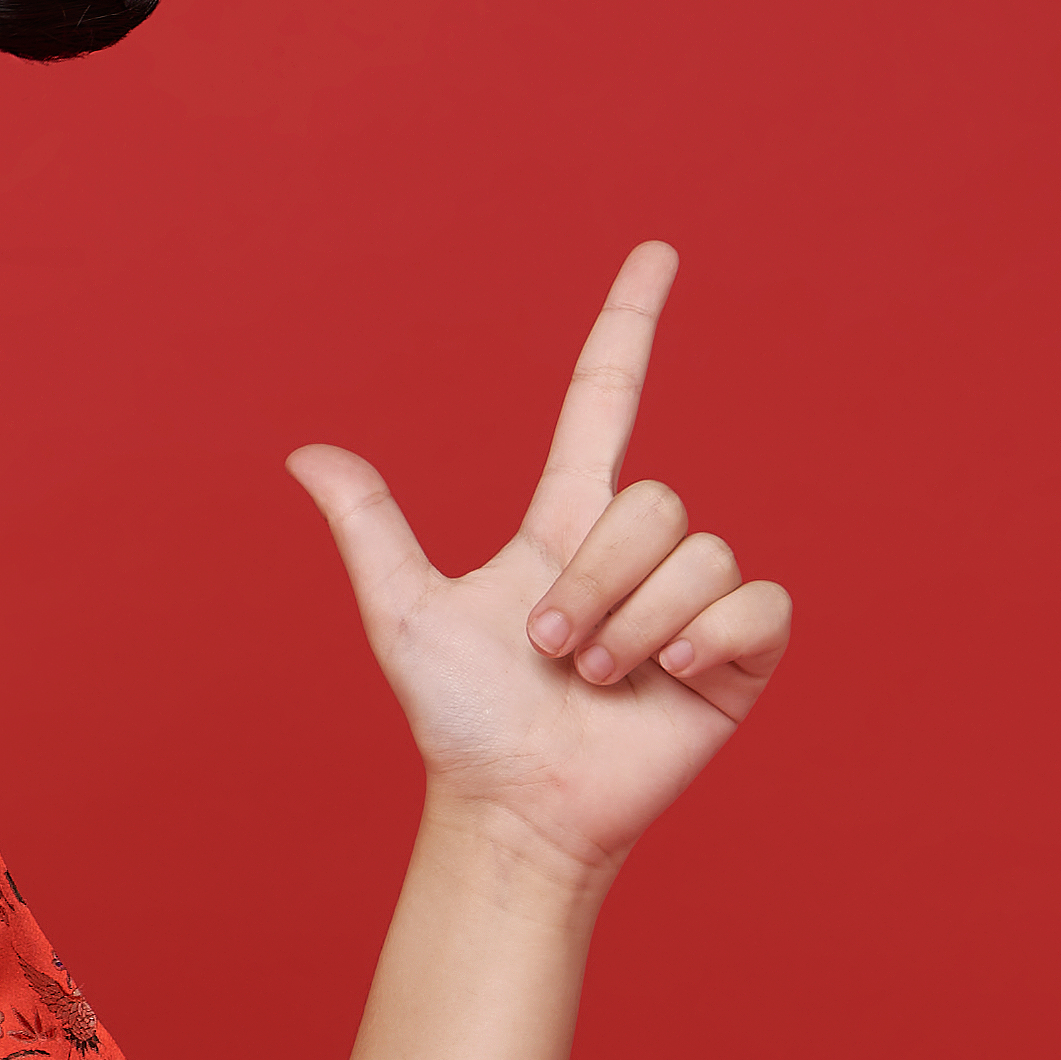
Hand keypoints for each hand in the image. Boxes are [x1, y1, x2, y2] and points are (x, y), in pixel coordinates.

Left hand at [287, 242, 791, 882]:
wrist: (514, 808)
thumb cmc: (461, 719)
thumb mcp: (404, 614)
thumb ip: (370, 528)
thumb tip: (304, 453)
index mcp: (565, 522)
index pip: (603, 400)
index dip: (628, 325)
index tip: (656, 251)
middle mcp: (636, 549)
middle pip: (653, 499)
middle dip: (596, 579)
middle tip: (555, 649)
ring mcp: (693, 600)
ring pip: (697, 553)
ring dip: (635, 622)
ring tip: (598, 678)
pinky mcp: (740, 653)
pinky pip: (755, 601)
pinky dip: (710, 636)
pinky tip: (670, 678)